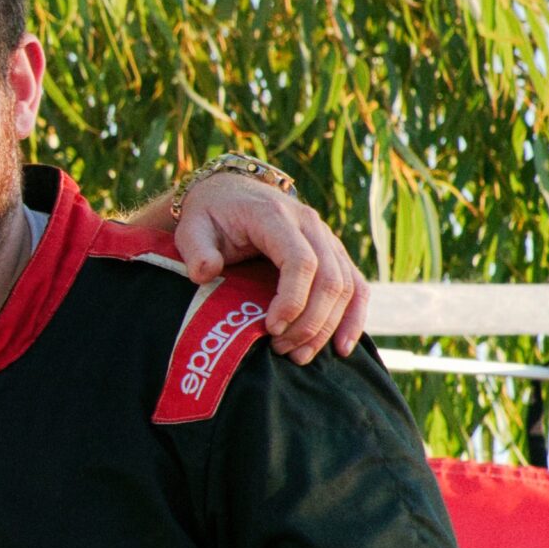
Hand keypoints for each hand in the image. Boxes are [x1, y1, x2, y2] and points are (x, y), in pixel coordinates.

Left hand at [172, 175, 367, 362]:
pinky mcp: (334, 254)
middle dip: (310, 322)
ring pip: (347, 286)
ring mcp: (327, 239)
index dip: (293, 299)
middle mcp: (310, 225)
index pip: (301, 261)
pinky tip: (342, 348)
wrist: (231, 192)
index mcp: (276, 217)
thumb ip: (196, 250)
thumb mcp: (192, 227)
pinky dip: (354, 317)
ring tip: (300, 356)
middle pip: (329, 279)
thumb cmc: (210, 215)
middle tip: (282, 350)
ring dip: (328, 327)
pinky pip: (356, 286)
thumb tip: (205, 274)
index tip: (271, 329)